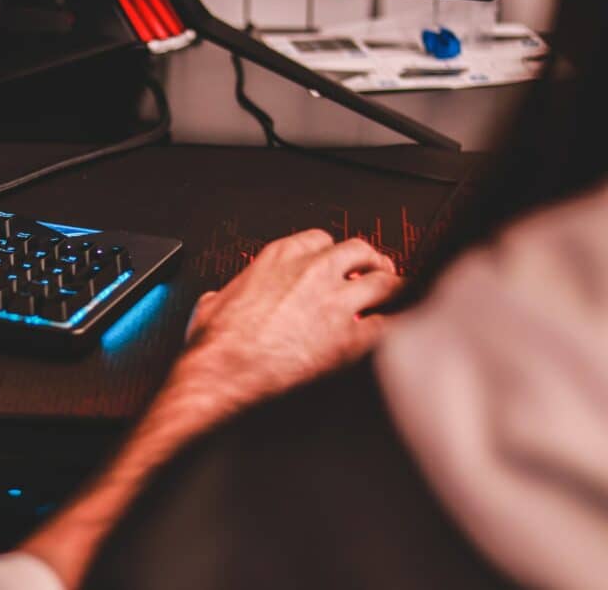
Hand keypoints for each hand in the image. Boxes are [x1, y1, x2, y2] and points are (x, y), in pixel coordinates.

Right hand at [173, 229, 401, 416]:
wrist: (226, 370)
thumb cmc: (218, 341)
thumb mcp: (214, 303)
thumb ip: (228, 294)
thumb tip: (220, 300)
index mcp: (279, 258)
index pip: (321, 239)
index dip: (332, 254)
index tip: (334, 265)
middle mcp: (312, 272)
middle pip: (360, 250)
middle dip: (370, 262)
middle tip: (375, 273)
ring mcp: (335, 302)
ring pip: (384, 282)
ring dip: (393, 289)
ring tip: (396, 297)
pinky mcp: (349, 337)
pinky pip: (388, 324)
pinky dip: (394, 327)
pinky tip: (394, 332)